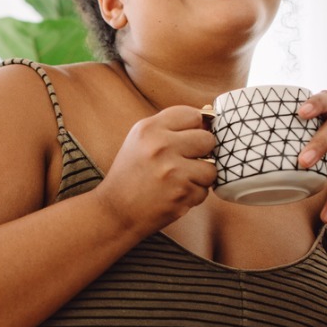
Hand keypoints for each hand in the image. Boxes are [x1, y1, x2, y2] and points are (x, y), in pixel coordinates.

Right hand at [96, 106, 216, 232]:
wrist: (115, 211)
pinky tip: (173, 195)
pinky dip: (193, 195)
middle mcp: (160, 145)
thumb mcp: (141, 141)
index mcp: (148, 128)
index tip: (186, 140)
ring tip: (177, 181)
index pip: (192, 115)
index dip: (195, 128)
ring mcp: (172, 170)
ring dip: (199, 177)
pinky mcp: (181, 193)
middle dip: (202, 152)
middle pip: (207, 139)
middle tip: (183, 162)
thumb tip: (209, 117)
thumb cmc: (131, 175)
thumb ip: (171, 128)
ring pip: (211, 168)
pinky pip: (204, 190)